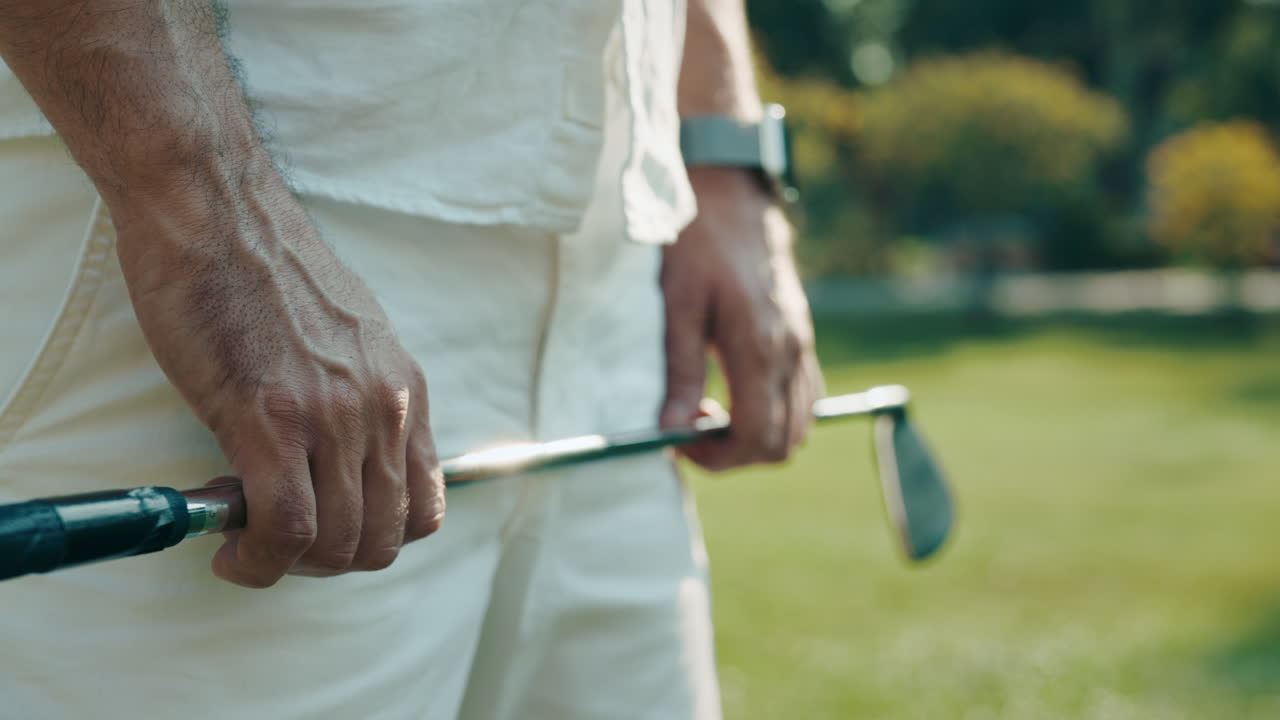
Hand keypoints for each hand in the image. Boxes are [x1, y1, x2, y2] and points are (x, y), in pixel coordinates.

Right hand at [113, 162, 444, 587]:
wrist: (214, 207)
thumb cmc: (266, 266)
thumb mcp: (348, 334)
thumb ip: (358, 395)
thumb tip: (340, 454)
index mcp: (404, 390)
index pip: (425, 508)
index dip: (373, 537)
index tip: (325, 528)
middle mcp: (384, 408)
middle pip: (383, 539)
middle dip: (328, 560)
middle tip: (275, 539)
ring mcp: (333, 416)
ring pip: (337, 543)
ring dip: (288, 563)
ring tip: (245, 537)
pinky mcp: (272, 419)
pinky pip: (286, 528)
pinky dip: (257, 559)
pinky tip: (229, 548)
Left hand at [659, 166, 823, 469]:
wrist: (731, 192)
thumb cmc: (697, 240)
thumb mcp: (676, 303)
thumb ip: (679, 370)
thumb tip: (670, 429)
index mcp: (761, 346)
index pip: (757, 437)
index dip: (716, 458)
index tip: (678, 443)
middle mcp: (792, 351)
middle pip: (783, 443)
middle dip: (735, 452)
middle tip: (690, 429)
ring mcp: (803, 343)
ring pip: (799, 424)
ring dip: (756, 433)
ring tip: (710, 410)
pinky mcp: (803, 335)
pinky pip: (803, 396)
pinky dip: (774, 411)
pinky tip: (735, 391)